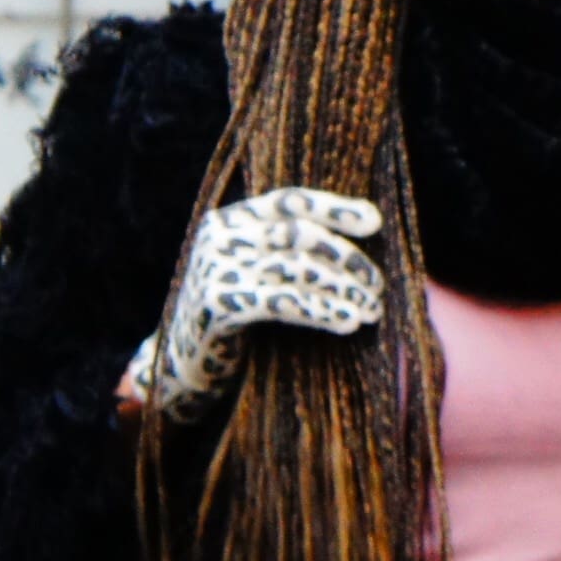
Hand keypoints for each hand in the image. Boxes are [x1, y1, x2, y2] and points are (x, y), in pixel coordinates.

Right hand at [121, 187, 385, 413]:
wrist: (183, 359)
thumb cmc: (234, 309)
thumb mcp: (255, 268)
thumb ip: (288, 247)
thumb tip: (365, 227)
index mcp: (231, 218)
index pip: (289, 201)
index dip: (334, 208)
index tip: (375, 222)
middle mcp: (220, 236)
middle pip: (299, 235)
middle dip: (347, 260)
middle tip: (377, 287)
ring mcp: (215, 268)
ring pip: (296, 269)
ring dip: (341, 290)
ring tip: (371, 310)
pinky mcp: (218, 304)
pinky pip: (282, 302)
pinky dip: (321, 311)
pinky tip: (347, 322)